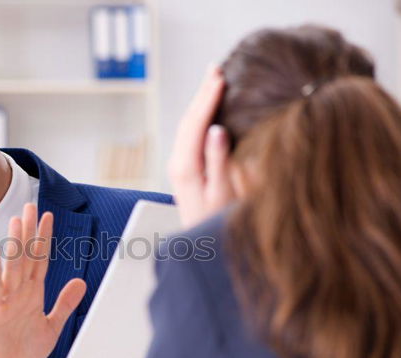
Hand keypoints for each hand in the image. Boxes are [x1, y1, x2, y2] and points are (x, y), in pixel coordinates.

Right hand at [0, 203, 85, 357]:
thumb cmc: (22, 349)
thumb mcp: (52, 326)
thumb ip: (65, 304)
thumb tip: (80, 282)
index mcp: (33, 293)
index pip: (40, 259)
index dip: (45, 238)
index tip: (48, 217)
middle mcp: (20, 291)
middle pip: (26, 255)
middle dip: (29, 231)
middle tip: (31, 206)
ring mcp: (6, 298)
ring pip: (12, 265)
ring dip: (15, 243)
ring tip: (16, 220)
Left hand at [167, 65, 235, 228]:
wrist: (202, 246)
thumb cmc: (217, 224)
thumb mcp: (223, 194)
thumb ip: (219, 162)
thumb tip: (216, 130)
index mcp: (186, 167)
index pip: (195, 124)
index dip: (208, 98)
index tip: (220, 76)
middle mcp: (178, 164)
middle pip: (188, 120)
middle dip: (202, 93)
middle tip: (216, 67)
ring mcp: (179, 166)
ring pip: (187, 126)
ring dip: (200, 102)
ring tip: (213, 80)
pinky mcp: (185, 170)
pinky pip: (190, 134)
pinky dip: (200, 116)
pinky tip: (209, 109)